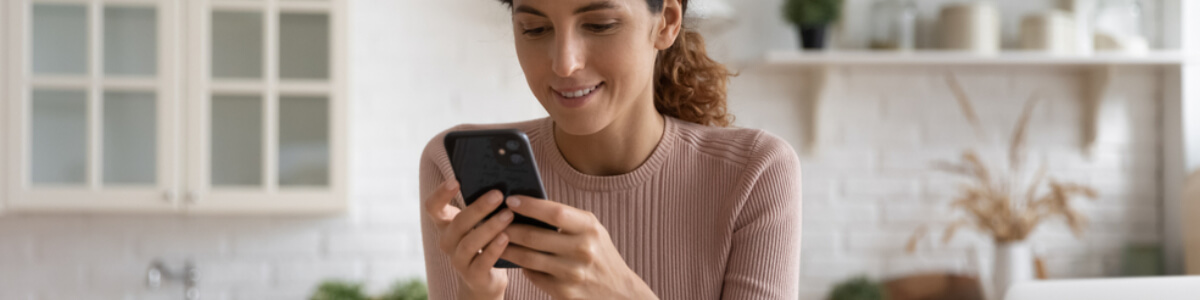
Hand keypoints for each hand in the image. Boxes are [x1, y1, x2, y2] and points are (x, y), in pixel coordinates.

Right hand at [423, 181, 512, 298]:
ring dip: (490, 227)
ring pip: (470, 242)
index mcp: (446, 224)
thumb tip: (502, 180)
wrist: (484, 279)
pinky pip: (482, 261)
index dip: (441, 194)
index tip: (456, 180)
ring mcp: (458, 260)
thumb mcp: (479, 222)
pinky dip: (494, 248)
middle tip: (498, 194)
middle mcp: (447, 242)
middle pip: (458, 223)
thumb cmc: (483, 241)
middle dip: (478, 207)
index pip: (433, 207)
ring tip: (508, 215)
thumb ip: (483, 205)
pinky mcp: (473, 275)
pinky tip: (506, 237)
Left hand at [500, 196, 657, 299]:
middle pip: (535, 237)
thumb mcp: (592, 231)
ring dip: (508, 248)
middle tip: (494, 221)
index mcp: (590, 229)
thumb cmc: (600, 254)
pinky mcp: (565, 292)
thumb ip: (567, 219)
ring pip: (529, 258)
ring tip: (497, 240)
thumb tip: (527, 205)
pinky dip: (522, 267)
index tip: (510, 200)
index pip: (555, 213)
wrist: (619, 292)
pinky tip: (515, 259)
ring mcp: (573, 274)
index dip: (529, 205)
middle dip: (510, 228)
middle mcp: (583, 250)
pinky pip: (533, 276)